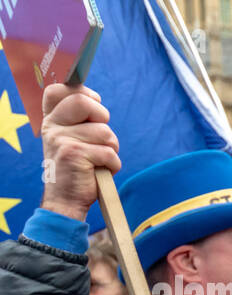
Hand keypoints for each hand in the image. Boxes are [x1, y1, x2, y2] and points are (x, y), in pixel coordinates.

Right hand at [39, 84, 120, 221]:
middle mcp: (52, 127)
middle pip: (83, 102)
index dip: (83, 93)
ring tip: (99, 161)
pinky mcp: (75, 154)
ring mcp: (61, 139)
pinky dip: (113, 166)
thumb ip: (78, 120)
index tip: (94, 109)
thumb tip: (95, 99)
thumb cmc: (77, 169)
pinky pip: (110, 153)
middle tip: (102, 137)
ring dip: (111, 149)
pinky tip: (101, 172)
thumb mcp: (71, 140)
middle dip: (103, 117)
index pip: (58, 90)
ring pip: (105, 132)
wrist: (66, 200)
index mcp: (51, 120)